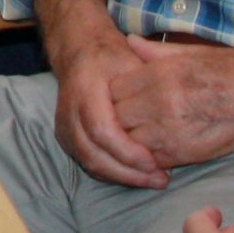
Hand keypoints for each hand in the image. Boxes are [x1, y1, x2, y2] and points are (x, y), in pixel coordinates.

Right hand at [49, 21, 164, 188]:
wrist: (78, 52)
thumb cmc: (109, 56)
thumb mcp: (130, 59)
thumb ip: (146, 85)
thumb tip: (169, 115)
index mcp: (85, 90)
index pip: (102, 130)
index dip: (127, 151)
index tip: (154, 162)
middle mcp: (69, 112)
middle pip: (94, 154)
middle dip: (128, 172)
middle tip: (160, 179)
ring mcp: (64, 126)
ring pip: (89, 163)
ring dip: (122, 177)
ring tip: (153, 180)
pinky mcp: (66, 137)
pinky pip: (87, 163)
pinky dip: (112, 174)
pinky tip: (135, 176)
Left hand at [106, 38, 233, 167]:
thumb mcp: (193, 52)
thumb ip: (156, 51)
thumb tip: (129, 41)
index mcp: (162, 75)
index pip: (115, 88)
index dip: (118, 92)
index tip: (127, 93)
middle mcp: (162, 104)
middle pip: (117, 115)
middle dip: (121, 115)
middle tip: (132, 113)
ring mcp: (171, 132)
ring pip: (129, 140)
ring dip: (132, 137)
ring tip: (143, 129)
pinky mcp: (184, 155)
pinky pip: (149, 158)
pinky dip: (149, 154)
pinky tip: (158, 144)